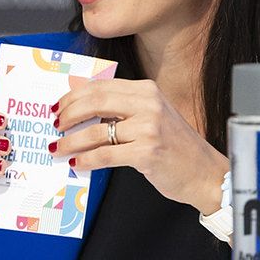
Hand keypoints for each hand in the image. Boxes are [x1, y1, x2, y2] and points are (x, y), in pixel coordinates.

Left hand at [52, 79, 226, 213]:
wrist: (205, 172)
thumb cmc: (174, 146)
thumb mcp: (150, 116)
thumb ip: (121, 108)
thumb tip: (77, 105)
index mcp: (146, 90)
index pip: (99, 87)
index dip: (72, 97)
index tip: (57, 108)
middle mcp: (148, 104)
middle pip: (94, 103)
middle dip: (68, 115)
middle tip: (55, 126)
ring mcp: (149, 128)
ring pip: (95, 132)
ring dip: (71, 142)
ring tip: (58, 149)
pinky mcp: (147, 153)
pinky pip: (105, 155)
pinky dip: (86, 160)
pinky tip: (77, 164)